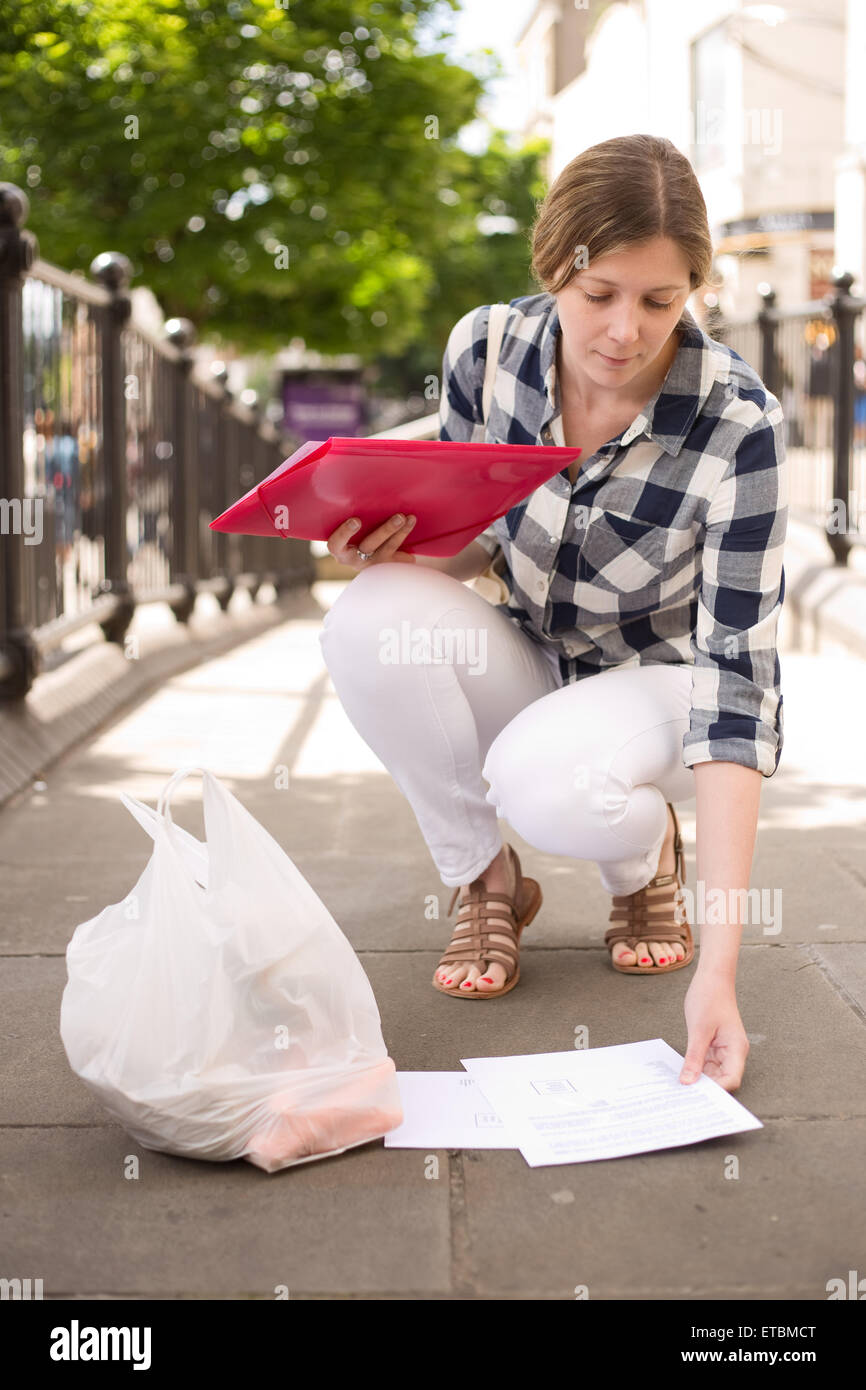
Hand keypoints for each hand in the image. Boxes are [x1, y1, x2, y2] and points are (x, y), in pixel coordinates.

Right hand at [326, 513, 417, 571]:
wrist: (361, 557)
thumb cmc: (349, 534)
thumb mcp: (343, 530)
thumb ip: (349, 517)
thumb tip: (359, 488)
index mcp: (340, 550)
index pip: (336, 544)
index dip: (345, 533)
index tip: (356, 520)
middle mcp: (355, 559)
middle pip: (369, 545)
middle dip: (386, 531)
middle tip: (399, 517)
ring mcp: (371, 564)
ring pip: (387, 549)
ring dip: (401, 533)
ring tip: (410, 519)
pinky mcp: (386, 566)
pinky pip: (398, 560)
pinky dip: (407, 555)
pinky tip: (414, 550)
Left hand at [679, 971, 749, 1091]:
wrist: (712, 978)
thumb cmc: (709, 997)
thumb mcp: (699, 1029)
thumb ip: (694, 1058)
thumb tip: (688, 1082)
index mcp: (736, 1048)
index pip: (731, 1079)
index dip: (717, 1091)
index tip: (697, 1097)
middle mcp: (732, 1052)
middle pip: (722, 1080)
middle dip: (706, 1089)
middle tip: (683, 1097)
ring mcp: (722, 1050)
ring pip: (712, 1074)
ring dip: (699, 1080)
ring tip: (680, 1090)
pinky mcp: (713, 1046)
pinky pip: (705, 1064)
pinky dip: (695, 1070)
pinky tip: (682, 1075)